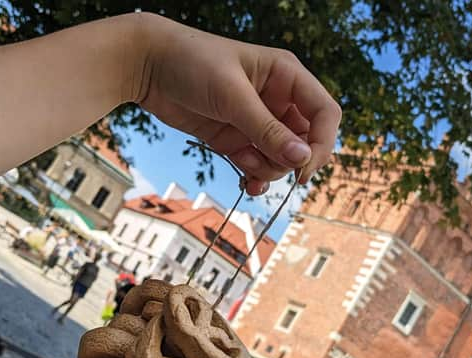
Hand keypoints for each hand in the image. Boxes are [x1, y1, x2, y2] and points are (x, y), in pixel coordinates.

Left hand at [130, 14, 341, 195]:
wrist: (147, 64)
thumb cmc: (192, 62)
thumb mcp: (232, 96)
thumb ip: (267, 130)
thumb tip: (302, 158)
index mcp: (287, 76)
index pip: (324, 113)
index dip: (322, 143)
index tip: (304, 167)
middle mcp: (277, 99)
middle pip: (306, 141)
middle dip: (291, 161)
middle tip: (267, 167)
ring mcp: (256, 121)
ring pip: (282, 158)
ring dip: (270, 170)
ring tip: (246, 167)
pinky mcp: (235, 139)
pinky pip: (258, 164)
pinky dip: (256, 177)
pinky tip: (247, 182)